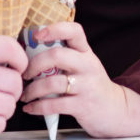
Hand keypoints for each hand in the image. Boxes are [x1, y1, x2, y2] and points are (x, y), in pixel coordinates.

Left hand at [21, 22, 139, 137]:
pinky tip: (30, 108)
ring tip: (25, 95)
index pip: (74, 31)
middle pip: (57, 56)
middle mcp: (88, 65)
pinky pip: (54, 105)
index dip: (54, 29)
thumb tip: (28, 51)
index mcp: (86, 52)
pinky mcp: (83, 106)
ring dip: (32, 90)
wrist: (115, 110)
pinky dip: (37, 107)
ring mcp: (86, 86)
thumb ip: (64, 56)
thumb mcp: (83, 64)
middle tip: (24, 73)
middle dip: (34, 64)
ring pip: (52, 83)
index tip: (36, 36)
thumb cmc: (90, 84)